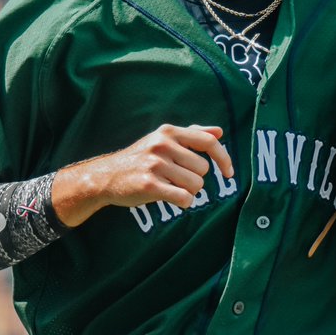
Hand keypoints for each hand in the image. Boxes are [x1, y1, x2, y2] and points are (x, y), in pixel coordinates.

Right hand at [51, 124, 233, 227]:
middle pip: (203, 169)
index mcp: (168, 132)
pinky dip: (183, 203)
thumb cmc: (139, 159)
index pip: (208, 142)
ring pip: (195, 186)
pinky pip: (184, 198)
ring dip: (187, 192)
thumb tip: (219, 131)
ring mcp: (155, 164)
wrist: (106, 177)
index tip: (229, 173)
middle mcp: (162, 145)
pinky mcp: (150, 185)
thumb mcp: (162, 140)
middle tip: (176, 179)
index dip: (224, 158)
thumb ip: (191, 134)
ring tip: (169, 187)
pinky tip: (170, 198)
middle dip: (194, 179)